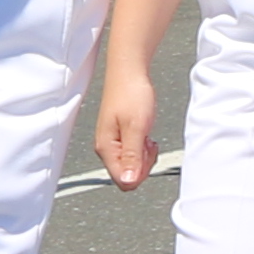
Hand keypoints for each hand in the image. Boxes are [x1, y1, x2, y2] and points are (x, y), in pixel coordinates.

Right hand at [94, 54, 159, 189]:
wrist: (129, 71)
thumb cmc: (131, 93)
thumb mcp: (136, 128)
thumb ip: (132, 156)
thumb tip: (129, 181)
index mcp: (106, 148)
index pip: (123, 180)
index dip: (140, 173)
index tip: (146, 153)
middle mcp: (107, 147)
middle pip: (128, 175)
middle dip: (143, 164)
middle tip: (148, 142)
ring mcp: (114, 142)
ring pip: (133, 165)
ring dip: (145, 155)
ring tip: (146, 135)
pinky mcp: (121, 136)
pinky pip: (134, 153)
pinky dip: (144, 147)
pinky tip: (146, 132)